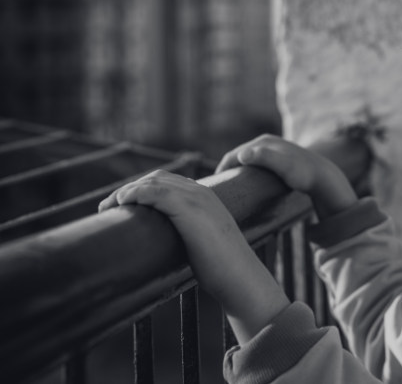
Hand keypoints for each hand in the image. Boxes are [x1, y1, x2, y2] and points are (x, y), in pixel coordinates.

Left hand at [98, 170, 289, 341]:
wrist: (240, 277)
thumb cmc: (223, 268)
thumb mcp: (204, 242)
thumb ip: (190, 234)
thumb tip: (165, 246)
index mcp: (207, 197)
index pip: (167, 181)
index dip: (141, 188)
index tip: (122, 205)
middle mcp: (202, 192)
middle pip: (156, 177)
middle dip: (129, 188)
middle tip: (108, 207)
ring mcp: (196, 198)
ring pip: (152, 182)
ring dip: (125, 191)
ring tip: (107, 207)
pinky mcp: (188, 209)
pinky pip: (154, 192)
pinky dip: (134, 194)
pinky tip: (122, 204)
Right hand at [216, 134, 357, 218]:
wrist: (324, 177)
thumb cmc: (303, 174)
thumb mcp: (284, 166)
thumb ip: (264, 158)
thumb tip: (242, 155)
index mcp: (263, 142)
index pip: (234, 155)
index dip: (222, 169)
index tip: (214, 185)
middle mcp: (267, 143)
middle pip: (239, 157)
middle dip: (227, 170)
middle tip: (218, 189)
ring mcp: (273, 150)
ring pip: (247, 161)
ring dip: (237, 172)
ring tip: (230, 188)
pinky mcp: (278, 159)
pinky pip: (256, 165)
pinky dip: (248, 173)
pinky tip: (247, 184)